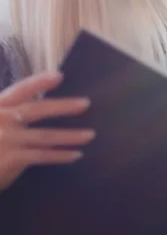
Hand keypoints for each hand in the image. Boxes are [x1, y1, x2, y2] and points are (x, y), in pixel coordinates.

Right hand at [0, 72, 94, 191]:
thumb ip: (12, 120)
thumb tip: (37, 121)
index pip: (19, 90)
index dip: (39, 82)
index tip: (60, 75)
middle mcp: (2, 119)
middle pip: (38, 110)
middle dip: (64, 106)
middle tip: (86, 103)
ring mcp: (7, 139)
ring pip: (46, 136)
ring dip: (71, 136)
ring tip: (90, 135)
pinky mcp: (13, 158)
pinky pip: (44, 156)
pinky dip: (62, 155)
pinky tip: (76, 155)